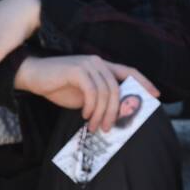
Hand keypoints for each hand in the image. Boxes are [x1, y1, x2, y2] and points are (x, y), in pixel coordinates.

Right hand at [15, 55, 158, 132]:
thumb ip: (100, 99)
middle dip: (116, 112)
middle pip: (118, 89)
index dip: (144, 83)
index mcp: (103, 66)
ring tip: (94, 126)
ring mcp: (88, 64)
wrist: (33, 76)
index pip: (129, 72)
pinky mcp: (77, 70)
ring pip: (106, 93)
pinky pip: (92, 92)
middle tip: (108, 128)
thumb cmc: (59, 86)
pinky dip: (91, 107)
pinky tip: (85, 115)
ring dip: (102, 114)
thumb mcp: (85, 95)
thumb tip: (116, 115)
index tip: (156, 96)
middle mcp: (98, 62)